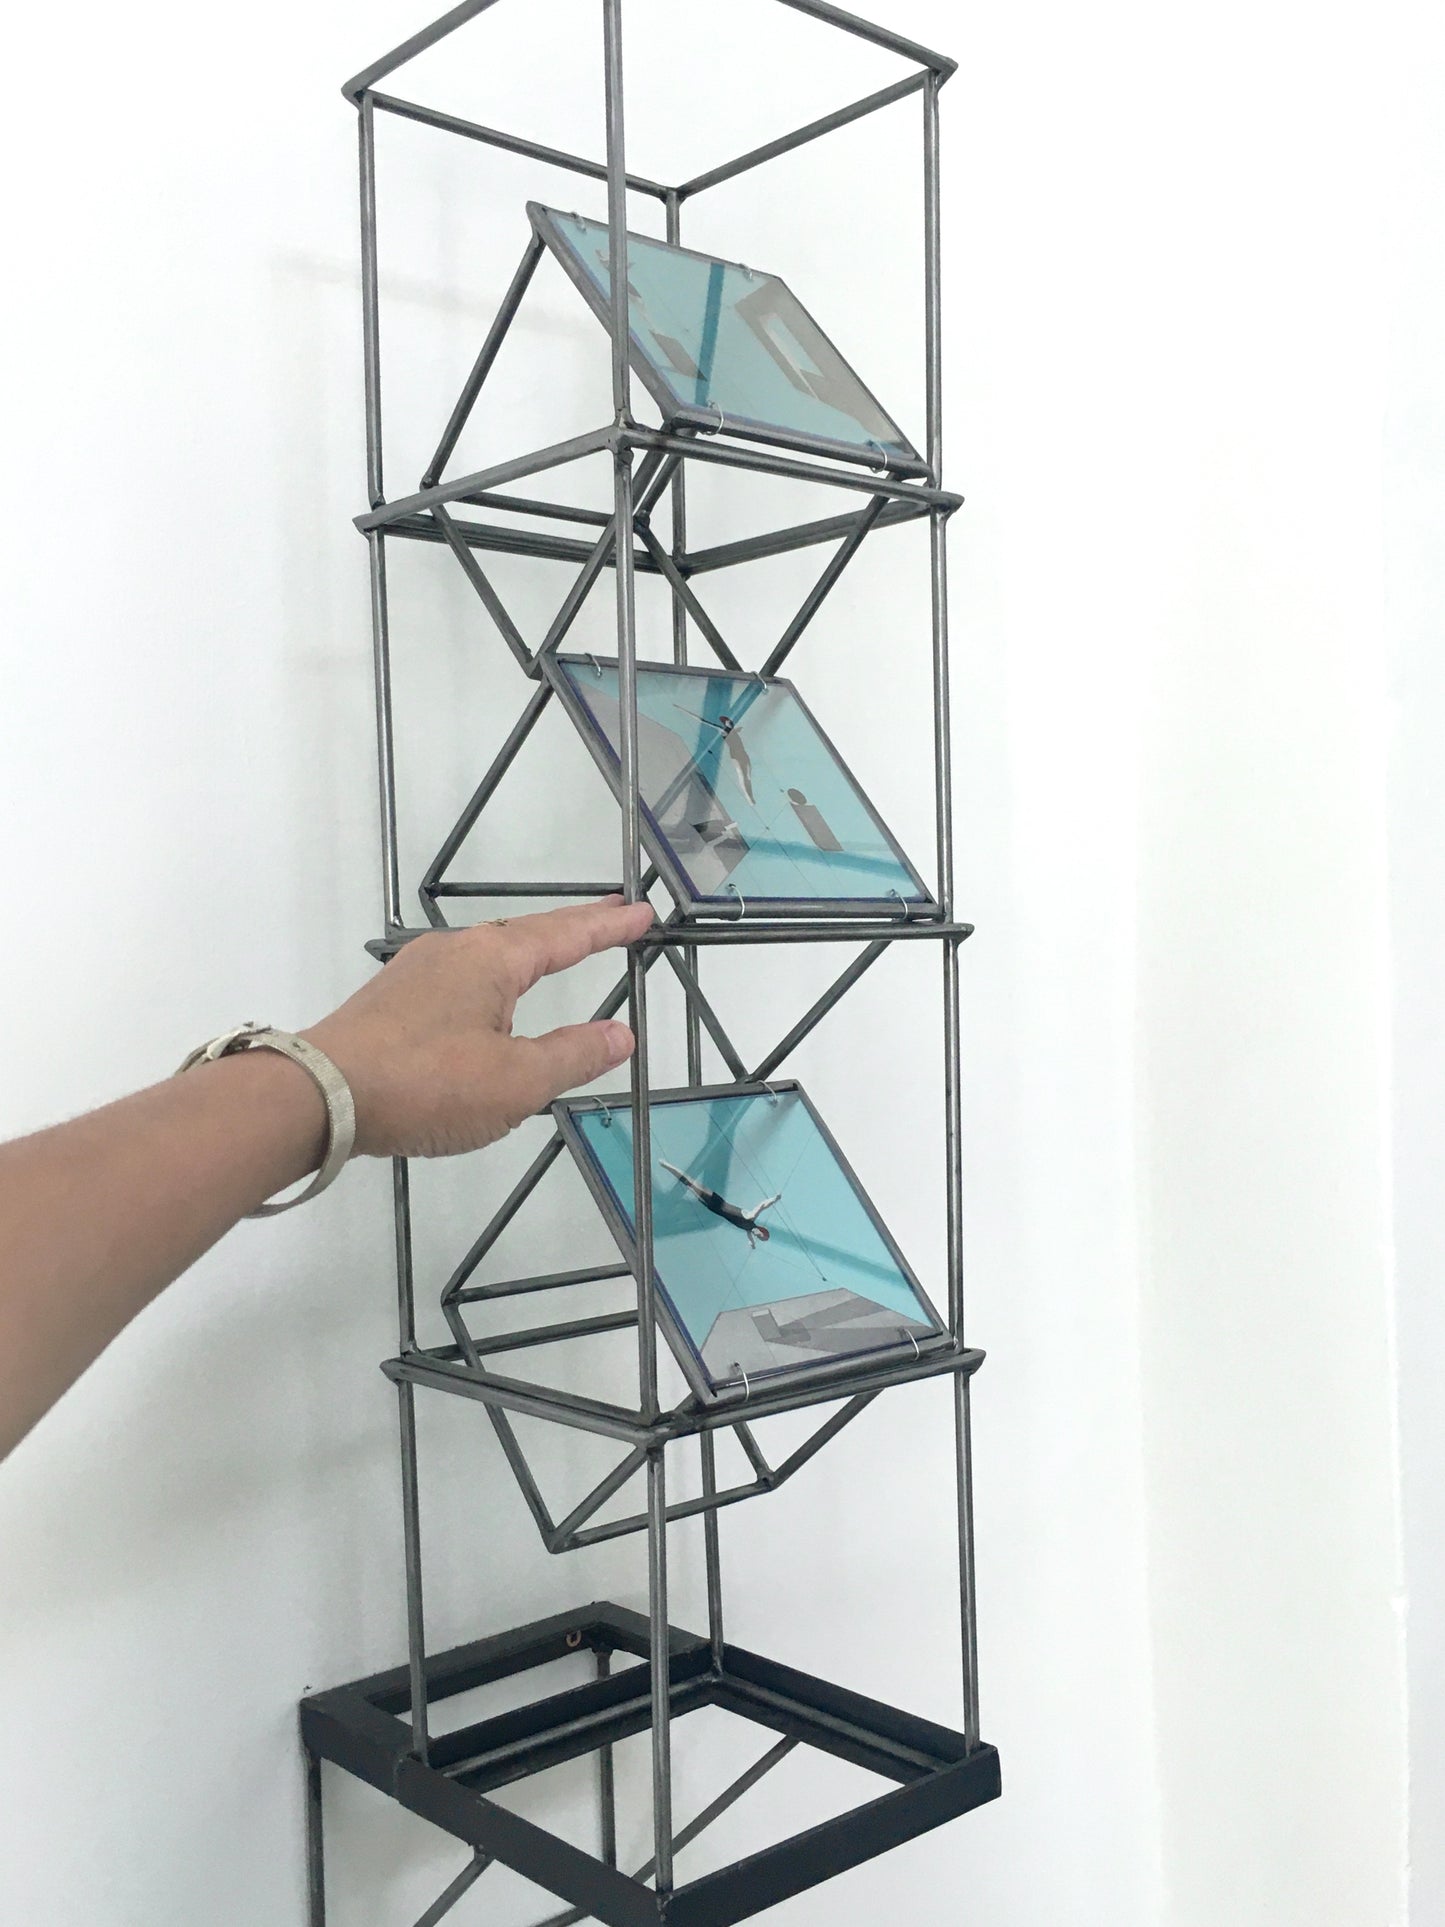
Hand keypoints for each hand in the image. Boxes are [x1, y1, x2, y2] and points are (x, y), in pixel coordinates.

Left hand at [302, 896, 654, 1158]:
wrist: (318, 1096)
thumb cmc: (424, 1084)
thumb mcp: (516, 1082)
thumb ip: (572, 1056)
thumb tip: (620, 1035)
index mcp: (492, 959)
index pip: (566, 934)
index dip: (608, 926)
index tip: (642, 913)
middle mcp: (454, 951)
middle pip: (526, 935)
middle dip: (571, 931)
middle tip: (610, 922)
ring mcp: (417, 973)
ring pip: (488, 957)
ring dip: (528, 956)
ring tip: (556, 958)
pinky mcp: (392, 1001)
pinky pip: (460, 979)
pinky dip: (494, 982)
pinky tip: (490, 1007)